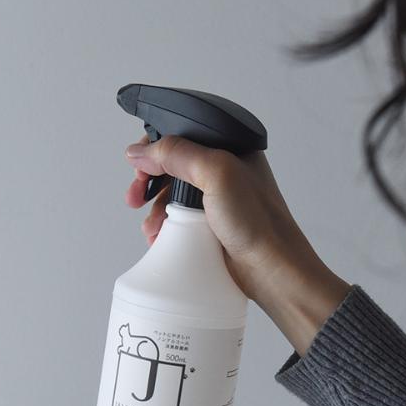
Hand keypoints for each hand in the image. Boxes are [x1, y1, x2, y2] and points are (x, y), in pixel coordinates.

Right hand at [124, 134, 350, 355]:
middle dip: (149, 182)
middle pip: (172, 167)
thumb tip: (140, 152)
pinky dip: (165, 227)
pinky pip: (179, 220)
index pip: (183, 136)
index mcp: (231, 149)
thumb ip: (178, 154)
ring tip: (153, 227)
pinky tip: (160, 237)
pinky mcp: (211, 226)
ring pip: (172, 196)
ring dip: (156, 210)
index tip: (138, 166)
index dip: (156, 149)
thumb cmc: (258, 222)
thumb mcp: (217, 174)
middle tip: (135, 197)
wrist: (270, 269)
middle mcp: (224, 172)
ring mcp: (217, 200)